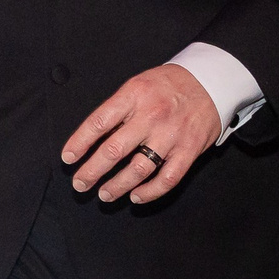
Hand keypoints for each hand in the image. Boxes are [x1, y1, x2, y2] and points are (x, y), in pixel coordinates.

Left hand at [62, 61, 222, 204]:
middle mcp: (151, 116)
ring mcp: (171, 135)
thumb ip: (118, 109)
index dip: (79, 143)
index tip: (68, 158)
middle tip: (80, 184)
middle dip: (92, 171)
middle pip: (114, 150)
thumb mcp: (138, 85)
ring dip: (117, 186)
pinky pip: (167, 178)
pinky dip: (150, 192)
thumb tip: (94, 139)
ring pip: (138, 169)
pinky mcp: (189, 150)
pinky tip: (136, 196)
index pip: (98, 122)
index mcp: (133, 96)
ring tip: (105, 194)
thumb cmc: (167, 84)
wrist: (210, 81)